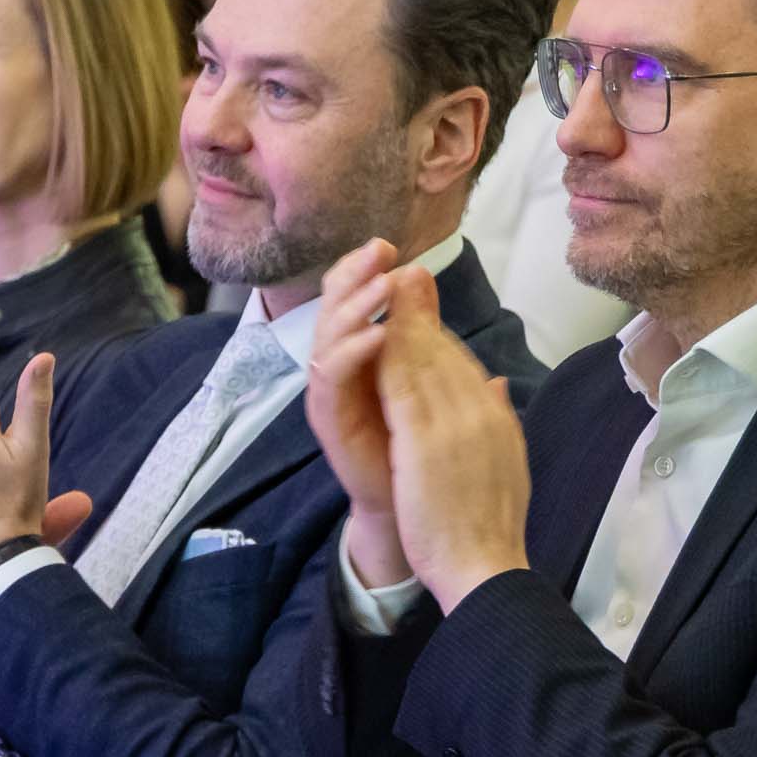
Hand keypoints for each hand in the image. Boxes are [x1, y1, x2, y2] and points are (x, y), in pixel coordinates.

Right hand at [307, 238, 432, 587]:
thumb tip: (426, 282)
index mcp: (364, 352)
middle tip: (379, 250)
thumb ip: (423, 331)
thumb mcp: (428, 377)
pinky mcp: (328, 419)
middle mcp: (342, 366)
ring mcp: (332, 392)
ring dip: (356, 306)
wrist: (417, 510)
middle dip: (356, 275)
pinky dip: (352, 352)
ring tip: (384, 285)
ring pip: (329, 335)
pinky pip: (332, 377)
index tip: (393, 246)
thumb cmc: (422, 444)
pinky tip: (378, 335)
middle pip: (335, 306)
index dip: (369, 271)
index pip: (357, 298)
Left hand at [372, 294, 532, 608]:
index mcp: (497, 416)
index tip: (420, 302)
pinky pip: (401, 386)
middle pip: (444, 349)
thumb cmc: (490, 525)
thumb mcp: (505, 461)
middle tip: (400, 275)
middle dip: (419, 311)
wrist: (487, 567)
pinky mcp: (426, 441)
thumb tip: (498, 385)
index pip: (463, 362)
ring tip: (382, 290)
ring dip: (400, 321)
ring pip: (422, 358)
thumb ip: (500, 417)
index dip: (438, 328)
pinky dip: (386, 357)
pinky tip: (369, 335)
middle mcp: (480, 411)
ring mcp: (455, 423)